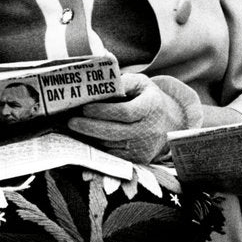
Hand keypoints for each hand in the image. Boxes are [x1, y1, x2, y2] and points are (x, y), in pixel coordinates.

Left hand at [67, 72, 201, 163]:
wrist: (169, 123)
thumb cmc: (148, 99)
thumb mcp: (141, 84)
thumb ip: (124, 81)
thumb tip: (102, 81)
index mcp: (151, 108)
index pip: (125, 112)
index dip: (103, 112)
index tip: (85, 108)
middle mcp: (149, 130)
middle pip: (114, 132)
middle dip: (89, 127)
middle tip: (71, 122)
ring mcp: (144, 148)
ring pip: (111, 146)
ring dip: (90, 139)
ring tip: (75, 130)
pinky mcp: (139, 161)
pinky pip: (113, 157)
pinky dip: (98, 149)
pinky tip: (86, 141)